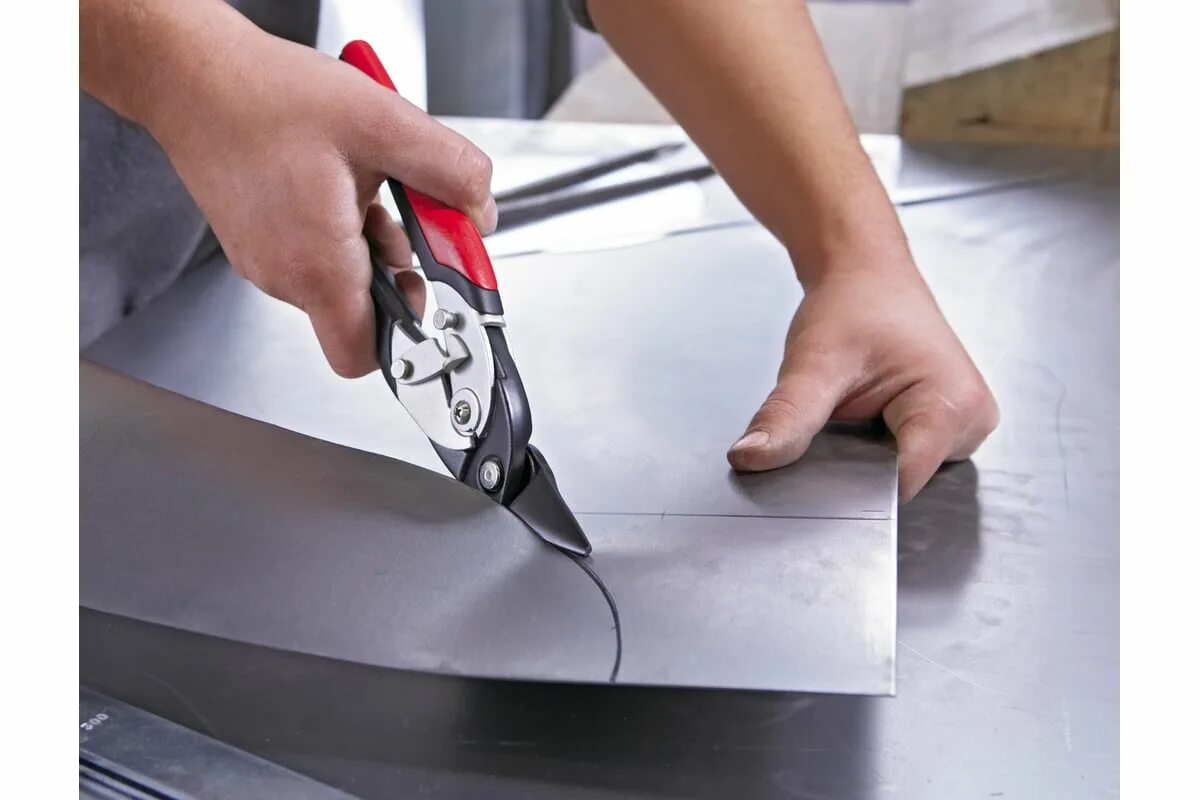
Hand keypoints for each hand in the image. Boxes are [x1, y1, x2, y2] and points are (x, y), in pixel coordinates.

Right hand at [147, 19, 493, 376]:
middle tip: (404, 215)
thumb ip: (451, 174)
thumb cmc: (265, 97)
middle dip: (397, 266)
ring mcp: (264, 261)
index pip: (364, 356)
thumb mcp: (385, 124)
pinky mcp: (256, 240)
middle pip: (362, 312)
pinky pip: (314, 253)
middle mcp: (284, 276)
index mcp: (317, 266)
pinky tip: (337, 175)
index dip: (407, 334)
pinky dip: (339, 223)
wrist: (191, 72)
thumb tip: (480, 213)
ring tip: (364, 181)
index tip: (433, 291)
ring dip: (370, 239)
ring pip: (341, 278)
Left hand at [726, 264, 998, 502]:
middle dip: (853, 471)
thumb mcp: (813, 362)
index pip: (899, 485)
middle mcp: (970, 423)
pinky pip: (900, 461)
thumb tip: (750, 458)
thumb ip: (787, 415)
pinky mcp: (945, 429)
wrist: (865, 274)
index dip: (849, 488)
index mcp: (955, 406)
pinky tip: (855, 425)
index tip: (811, 475)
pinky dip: (870, 453)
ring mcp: (962, 428)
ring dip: (861, 461)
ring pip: (896, 476)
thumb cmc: (852, 305)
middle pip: (899, 484)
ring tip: (845, 418)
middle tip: (828, 430)